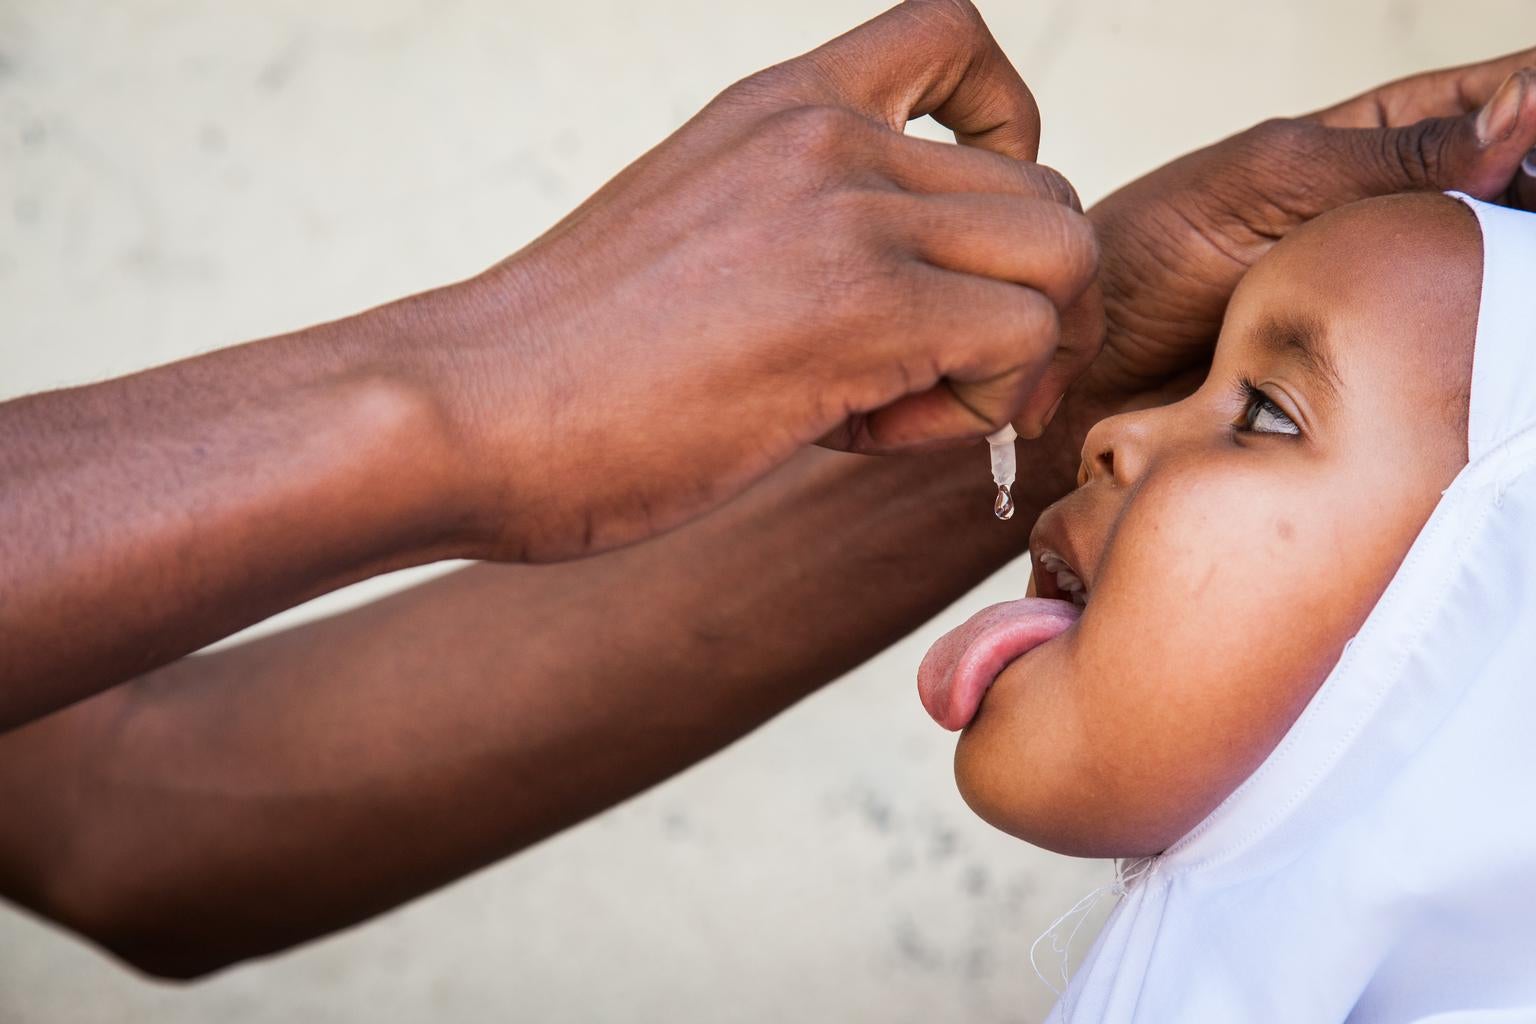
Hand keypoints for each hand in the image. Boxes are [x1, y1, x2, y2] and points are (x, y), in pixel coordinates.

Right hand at [434, 0, 1098, 560]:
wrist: (463, 410)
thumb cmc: (567, 362)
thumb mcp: (694, 235)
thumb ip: (805, 225)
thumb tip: (922, 302)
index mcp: (781, 105)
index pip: (956, 38)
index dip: (1007, 131)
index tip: (960, 233)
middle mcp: (826, 135)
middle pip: (1046, 192)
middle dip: (1017, 304)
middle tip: (927, 377)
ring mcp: (847, 210)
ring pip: (1061, 260)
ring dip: (1008, 359)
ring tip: (892, 406)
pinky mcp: (859, 306)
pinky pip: (1020, 343)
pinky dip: (974, 409)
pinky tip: (860, 434)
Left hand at [1078, 49, 1535, 405]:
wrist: (1088, 362)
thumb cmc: (1152, 256)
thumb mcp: (1268, 183)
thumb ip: (1392, 154)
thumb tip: (1524, 106)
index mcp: (1377, 143)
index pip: (1502, 101)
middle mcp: (1399, 213)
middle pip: (1515, 192)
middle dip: (1535, 206)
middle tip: (1531, 238)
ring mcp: (1396, 290)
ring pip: (1503, 272)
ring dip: (1523, 281)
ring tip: (1523, 307)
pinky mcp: (1385, 366)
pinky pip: (1464, 353)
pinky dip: (1497, 351)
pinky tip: (1507, 356)